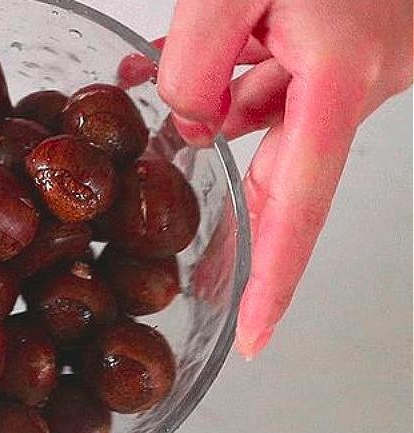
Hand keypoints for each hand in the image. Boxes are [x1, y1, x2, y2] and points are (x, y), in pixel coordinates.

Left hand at [155, 0, 411, 356]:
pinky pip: (266, 78)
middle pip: (269, 162)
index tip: (253, 338)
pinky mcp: (337, 44)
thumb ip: (197, 59)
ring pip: (256, 110)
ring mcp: (348, 67)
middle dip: (212, 182)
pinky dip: (220, 74)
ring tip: (132, 93)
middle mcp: (351, 88)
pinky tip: (165, 68)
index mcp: (336, 83)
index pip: (298, 209)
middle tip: (165, 234)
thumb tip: (183, 122)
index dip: (274, 281)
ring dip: (202, 107)